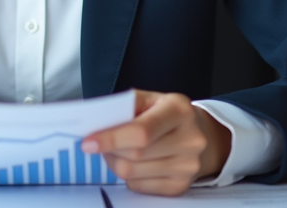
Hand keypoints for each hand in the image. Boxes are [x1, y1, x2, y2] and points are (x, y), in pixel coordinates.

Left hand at [81, 90, 230, 195]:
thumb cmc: (165, 113)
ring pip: (132, 173)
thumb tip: (96, 123)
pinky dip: (128, 175)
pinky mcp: (181, 186)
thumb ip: (124, 107)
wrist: (198, 133)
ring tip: (117, 150)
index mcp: (179, 110)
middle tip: (99, 142)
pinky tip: (134, 162)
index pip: (141, 131)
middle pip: (135, 155)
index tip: (88, 142)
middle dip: (109, 150)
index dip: (111, 138)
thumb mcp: (149, 99)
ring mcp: (188, 166)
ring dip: (115, 162)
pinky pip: (139, 186)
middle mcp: (190, 139)